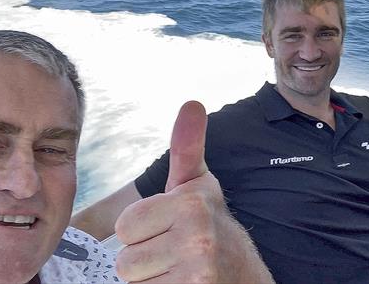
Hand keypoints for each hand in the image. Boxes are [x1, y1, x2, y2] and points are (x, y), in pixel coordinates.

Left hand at [114, 101, 272, 282]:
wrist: (243, 273)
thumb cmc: (211, 224)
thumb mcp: (198, 184)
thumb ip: (187, 146)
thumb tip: (192, 103)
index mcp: (191, 203)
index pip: (125, 225)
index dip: (142, 229)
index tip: (168, 227)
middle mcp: (197, 236)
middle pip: (125, 259)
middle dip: (144, 258)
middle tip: (173, 251)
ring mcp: (197, 271)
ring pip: (134, 280)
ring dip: (151, 278)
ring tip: (177, 267)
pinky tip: (181, 283)